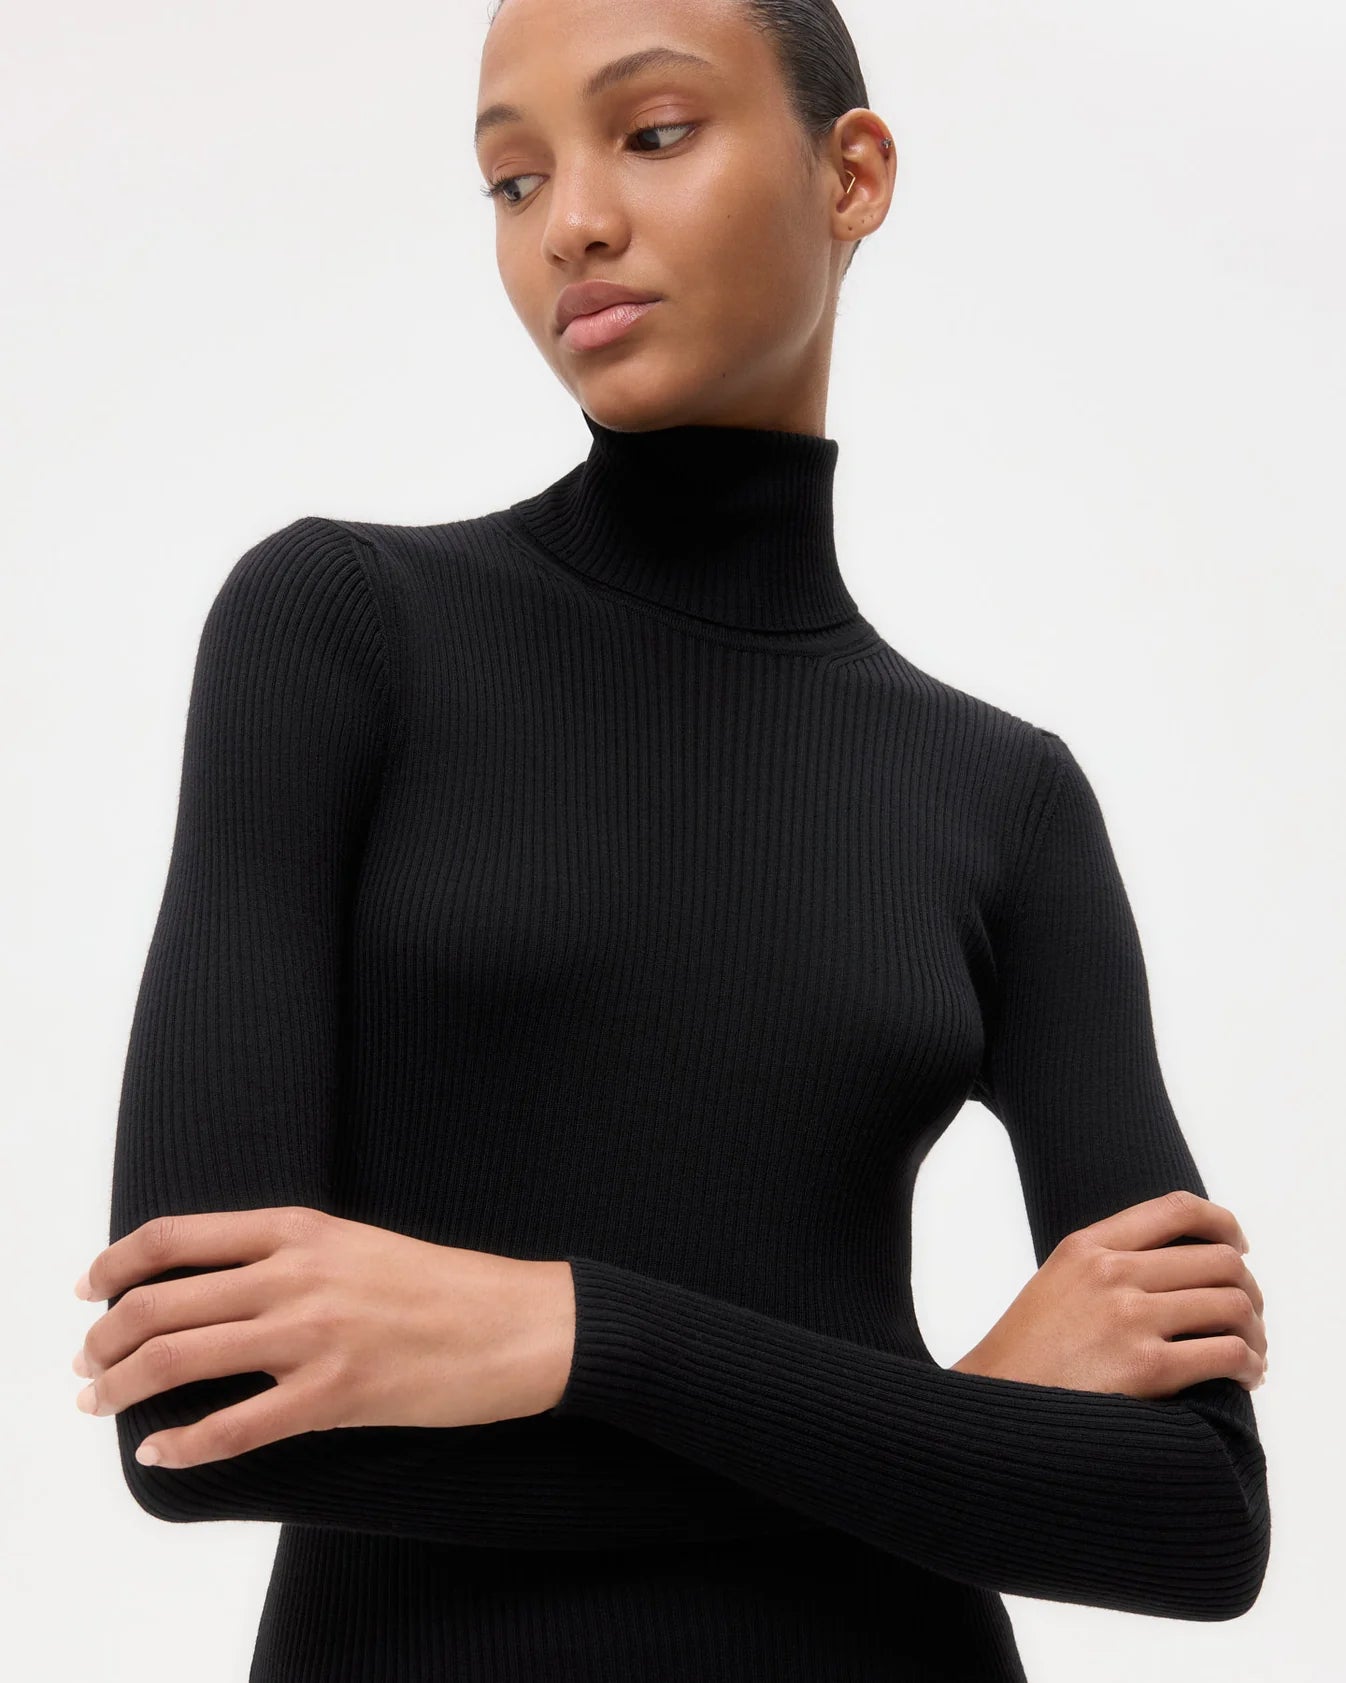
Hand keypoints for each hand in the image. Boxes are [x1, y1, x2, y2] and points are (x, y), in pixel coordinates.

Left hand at [72, 1207, 576, 1468]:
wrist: (518, 1322)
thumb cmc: (442, 1286)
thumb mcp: (355, 1244)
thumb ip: (285, 1255)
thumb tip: (211, 1287)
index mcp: (299, 1229)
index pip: (173, 1237)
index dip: (115, 1265)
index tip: (89, 1290)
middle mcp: (294, 1275)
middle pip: (159, 1302)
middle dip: (104, 1340)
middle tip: (88, 1365)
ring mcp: (313, 1335)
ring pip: (178, 1359)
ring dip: (121, 1389)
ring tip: (101, 1404)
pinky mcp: (335, 1395)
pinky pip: (233, 1428)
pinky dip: (183, 1446)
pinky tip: (163, 1453)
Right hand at [949, 1189, 1267, 1397]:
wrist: (994, 1411)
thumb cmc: (1026, 1358)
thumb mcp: (1055, 1285)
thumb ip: (1106, 1267)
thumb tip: (1178, 1270)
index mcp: (1087, 1247)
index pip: (1176, 1209)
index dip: (1222, 1223)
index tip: (1237, 1246)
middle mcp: (1110, 1273)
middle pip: (1218, 1260)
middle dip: (1246, 1289)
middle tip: (1248, 1316)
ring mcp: (1128, 1317)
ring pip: (1231, 1304)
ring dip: (1254, 1330)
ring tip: (1250, 1353)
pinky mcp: (1146, 1368)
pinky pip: (1228, 1353)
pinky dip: (1250, 1365)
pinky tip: (1245, 1377)